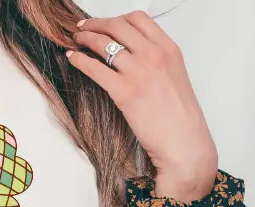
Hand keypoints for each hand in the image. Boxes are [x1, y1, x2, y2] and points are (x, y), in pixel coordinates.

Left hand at [68, 11, 218, 199]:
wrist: (183, 141)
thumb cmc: (179, 115)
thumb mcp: (174, 75)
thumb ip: (156, 59)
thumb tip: (131, 53)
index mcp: (168, 48)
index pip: (138, 18)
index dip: (115, 18)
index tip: (103, 23)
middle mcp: (154, 55)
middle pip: (117, 26)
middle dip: (95, 24)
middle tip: (82, 28)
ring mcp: (139, 72)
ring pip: (104, 43)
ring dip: (85, 38)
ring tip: (75, 41)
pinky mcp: (124, 92)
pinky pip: (95, 68)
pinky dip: (79, 60)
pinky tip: (72, 58)